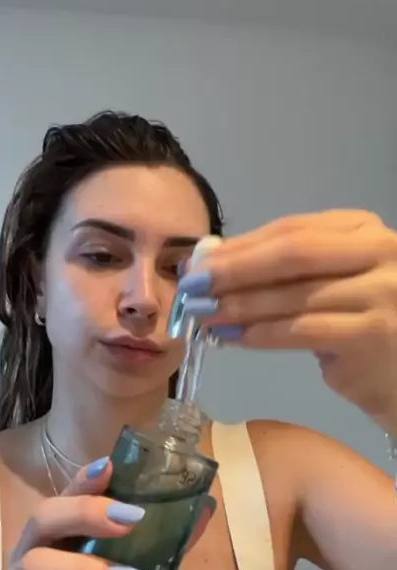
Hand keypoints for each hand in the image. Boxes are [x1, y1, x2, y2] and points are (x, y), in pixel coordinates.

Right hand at [0, 458, 146, 569]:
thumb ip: (158, 555)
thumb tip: (204, 511)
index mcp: (52, 548)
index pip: (63, 501)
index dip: (84, 482)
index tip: (112, 466)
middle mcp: (23, 565)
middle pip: (41, 521)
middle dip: (86, 514)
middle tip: (131, 521)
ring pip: (32, 569)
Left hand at [179, 210, 396, 428]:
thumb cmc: (364, 326)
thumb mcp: (333, 284)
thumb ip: (287, 270)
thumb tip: (215, 262)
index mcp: (365, 230)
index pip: (293, 230)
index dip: (241, 246)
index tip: (198, 261)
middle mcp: (382, 252)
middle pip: (293, 254)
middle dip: (235, 270)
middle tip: (192, 287)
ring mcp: (381, 293)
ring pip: (293, 295)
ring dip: (240, 306)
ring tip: (205, 316)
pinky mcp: (372, 335)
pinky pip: (301, 331)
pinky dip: (262, 335)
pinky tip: (234, 339)